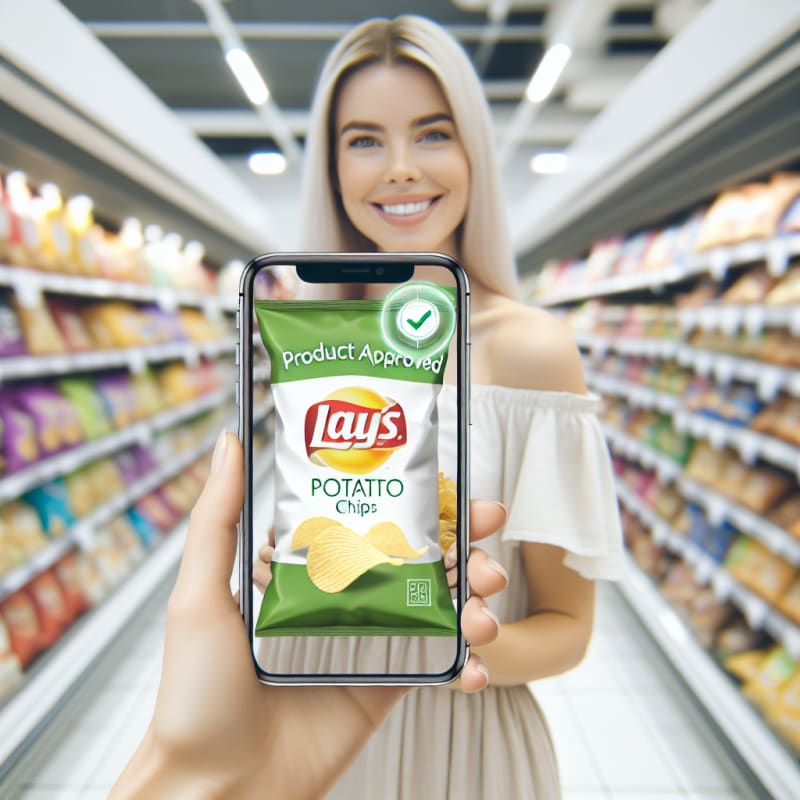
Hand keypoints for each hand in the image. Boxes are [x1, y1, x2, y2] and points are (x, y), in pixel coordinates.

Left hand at [111, 432, 507, 799]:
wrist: (218, 788)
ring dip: (476, 603)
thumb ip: (217, 517)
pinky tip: (475, 666)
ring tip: (484, 614)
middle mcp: (345, 598)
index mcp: (309, 569)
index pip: (375, 520)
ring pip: (440, 607)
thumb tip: (230, 440)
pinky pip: (439, 666)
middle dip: (464, 550)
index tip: (458, 491)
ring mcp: (370, 641)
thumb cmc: (196, 692)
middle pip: (419, 559)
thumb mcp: (201, 595)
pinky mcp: (387, 687)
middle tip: (486, 548)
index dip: (421, 503)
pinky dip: (468, 664)